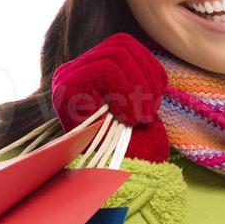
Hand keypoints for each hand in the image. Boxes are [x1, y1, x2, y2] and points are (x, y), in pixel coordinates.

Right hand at [50, 33, 169, 161]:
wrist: (120, 178)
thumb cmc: (133, 145)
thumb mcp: (141, 104)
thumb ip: (138, 75)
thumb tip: (144, 52)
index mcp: (93, 71)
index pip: (122, 45)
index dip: (148, 66)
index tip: (158, 95)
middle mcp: (75, 72)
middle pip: (120, 47)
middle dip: (145, 79)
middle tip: (148, 112)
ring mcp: (67, 80)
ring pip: (114, 56)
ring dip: (137, 89)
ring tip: (138, 117)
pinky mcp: (66, 90)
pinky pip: (106, 70)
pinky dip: (126, 94)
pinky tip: (126, 119)